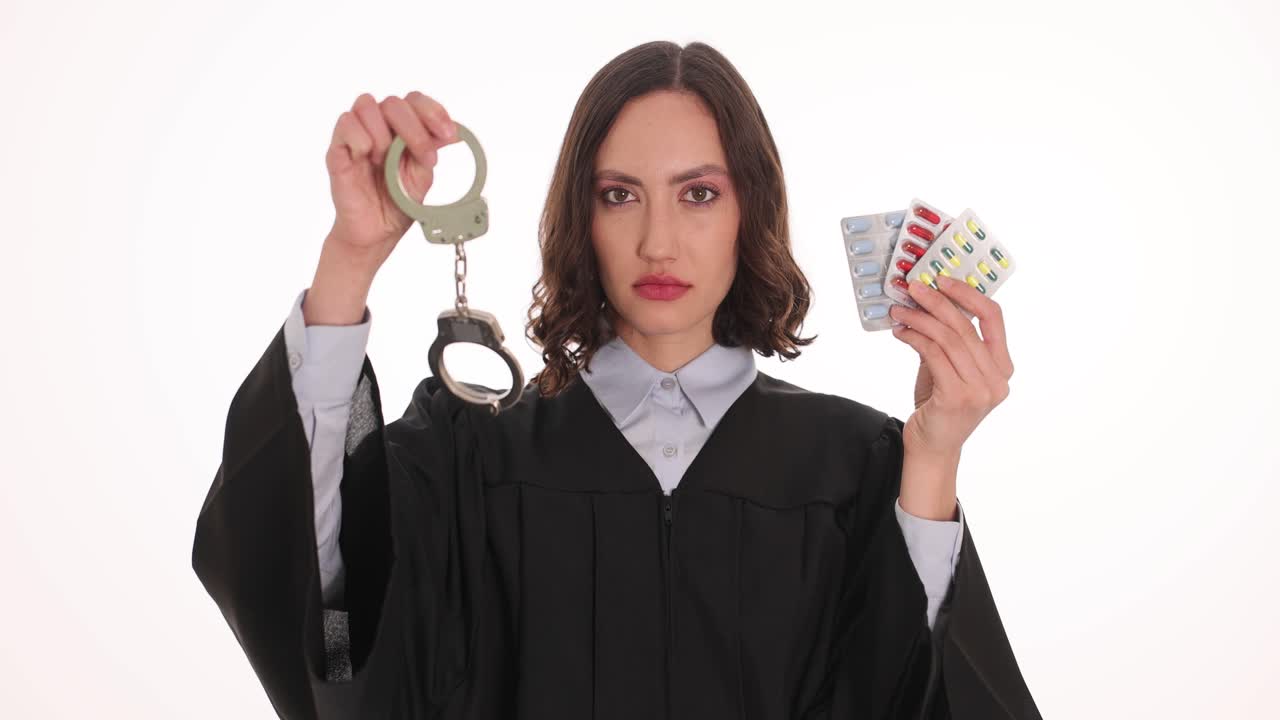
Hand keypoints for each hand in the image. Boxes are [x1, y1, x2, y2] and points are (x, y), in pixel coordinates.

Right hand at [324, 91, 462, 266]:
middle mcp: (378, 126)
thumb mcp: (422, 175)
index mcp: (401, 129)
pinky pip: (345, 123)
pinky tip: (366, 158)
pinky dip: (361, 139)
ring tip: (385, 161)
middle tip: (424, 158)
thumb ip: (431, 149)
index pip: (415, 101)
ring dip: (383, 134)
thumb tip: (454, 131)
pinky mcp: (338, 149)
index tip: (449, 136)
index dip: (434, 112)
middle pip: (394, 103)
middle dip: (415, 129)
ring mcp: (356, 135)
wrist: (377, 233)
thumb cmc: (397, 203)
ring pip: (366, 105)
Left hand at [887, 275, 1013, 458]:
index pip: (994, 318)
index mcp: (1002, 367)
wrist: (932, 447)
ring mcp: (980, 389)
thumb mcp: (949, 368)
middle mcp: (997, 378)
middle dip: (936, 302)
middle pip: (966, 325)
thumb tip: (927, 303)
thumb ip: (947, 341)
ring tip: (899, 312)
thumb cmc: (940, 406)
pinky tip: (900, 333)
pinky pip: (933, 354)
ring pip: (948, 338)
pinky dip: (914, 338)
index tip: (943, 280)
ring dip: (919, 319)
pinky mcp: (957, 397)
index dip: (968, 294)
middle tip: (912, 289)